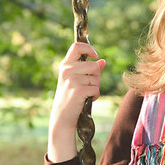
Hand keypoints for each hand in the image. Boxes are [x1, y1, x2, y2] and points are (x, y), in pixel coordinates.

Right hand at [48, 42, 105, 161]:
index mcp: (66, 65)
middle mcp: (67, 70)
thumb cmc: (70, 97)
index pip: (77, 46)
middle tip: (88, 85)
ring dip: (96, 87)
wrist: (62, 117)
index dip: (89, 48)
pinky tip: (87, 99)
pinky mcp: (78, 91)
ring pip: (96, 78)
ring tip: (85, 94)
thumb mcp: (76, 81)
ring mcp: (72, 80)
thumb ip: (88, 70)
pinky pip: (96, 88)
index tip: (95, 55)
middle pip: (94, 65)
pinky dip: (95, 95)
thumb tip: (103, 61)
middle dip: (97, 76)